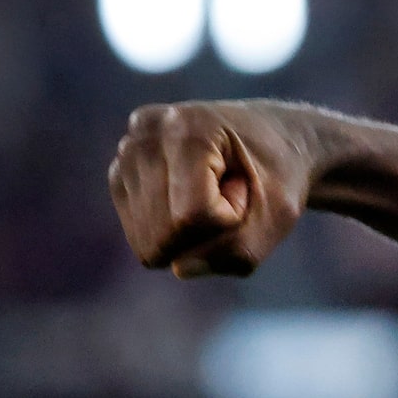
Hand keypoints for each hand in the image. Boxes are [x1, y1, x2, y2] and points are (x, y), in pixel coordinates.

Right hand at [109, 100, 322, 278]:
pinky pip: (141, 237)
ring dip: (190, 232)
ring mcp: (126, 151)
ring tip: (211, 193)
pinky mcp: (119, 174)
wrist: (272, 141)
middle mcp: (146, 132)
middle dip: (208, 231)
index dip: (230, 221)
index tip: (246, 188)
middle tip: (230, 193)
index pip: (191, 216)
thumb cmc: (279, 176)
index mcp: (188, 128)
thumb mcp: (279, 216)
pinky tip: (190, 196)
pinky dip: (172, 230)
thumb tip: (180, 269)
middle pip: (163, 233)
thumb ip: (238, 251)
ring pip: (148, 240)